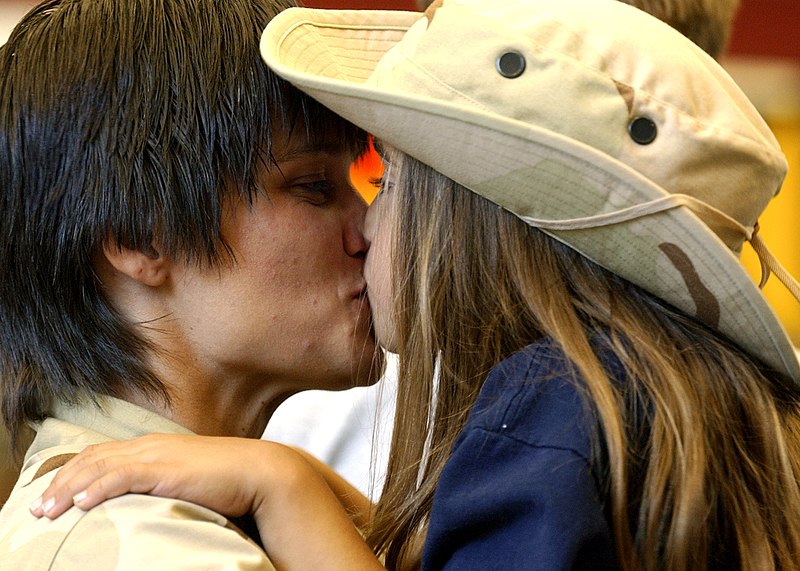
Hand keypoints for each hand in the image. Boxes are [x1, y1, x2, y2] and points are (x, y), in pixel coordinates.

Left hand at [30, 433, 283, 518]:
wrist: (259, 471)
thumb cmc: (230, 481)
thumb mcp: (189, 480)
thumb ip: (166, 485)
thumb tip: (149, 505)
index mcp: (155, 447)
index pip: (103, 454)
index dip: (73, 473)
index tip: (54, 494)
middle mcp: (151, 446)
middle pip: (92, 459)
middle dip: (59, 482)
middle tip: (36, 508)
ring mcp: (158, 454)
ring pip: (99, 467)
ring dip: (67, 489)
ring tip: (45, 511)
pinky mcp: (166, 469)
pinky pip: (122, 476)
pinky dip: (97, 489)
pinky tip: (80, 504)